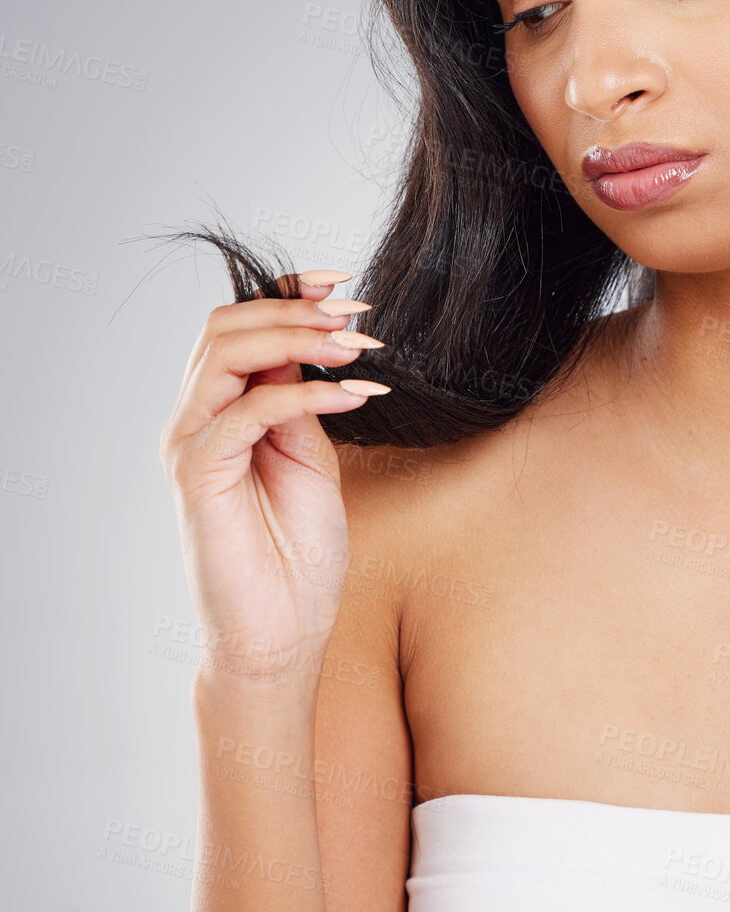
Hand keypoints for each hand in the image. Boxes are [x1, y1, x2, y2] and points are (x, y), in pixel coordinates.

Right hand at [159, 270, 386, 692]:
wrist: (283, 629)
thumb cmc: (299, 550)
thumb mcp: (313, 455)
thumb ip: (303, 400)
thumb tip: (320, 341)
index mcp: (223, 410)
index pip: (240, 326)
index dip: (287, 294)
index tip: (343, 282)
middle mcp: (197, 419)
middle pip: (225, 326)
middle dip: (295, 309)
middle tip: (357, 315)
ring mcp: (191, 445)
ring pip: (225, 353)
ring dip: (297, 338)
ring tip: (355, 346)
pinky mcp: (198, 475)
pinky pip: (246, 411)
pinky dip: (304, 392)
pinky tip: (353, 394)